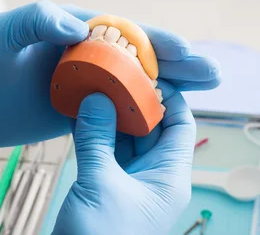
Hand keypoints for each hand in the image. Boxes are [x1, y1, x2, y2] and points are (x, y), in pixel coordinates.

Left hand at [0, 1, 219, 148]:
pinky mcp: (88, 109)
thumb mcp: (5, 32)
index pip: (127, 33)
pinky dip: (148, 113)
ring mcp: (93, 83)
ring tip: (208, 90)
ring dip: (173, 88)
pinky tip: (172, 119)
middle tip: (213, 74)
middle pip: (144, 59)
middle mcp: (93, 54)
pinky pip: (123, 110)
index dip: (157, 41)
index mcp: (81, 29)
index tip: (183, 50)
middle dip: (180, 64)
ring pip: (140, 84)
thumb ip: (37, 20)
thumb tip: (77, 27)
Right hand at [53, 81, 194, 234]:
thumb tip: (98, 97)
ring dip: (111, 114)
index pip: (181, 124)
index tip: (147, 71)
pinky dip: (94, 133)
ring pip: (126, 138)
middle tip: (114, 71)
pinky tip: (78, 111)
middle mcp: (155, 177)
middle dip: (134, 99)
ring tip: (95, 84)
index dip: (169, 95)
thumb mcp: (101, 184)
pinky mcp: (108, 189)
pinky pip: (105, 152)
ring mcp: (131, 183)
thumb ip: (98, 138)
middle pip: (153, 127)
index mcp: (171, 177)